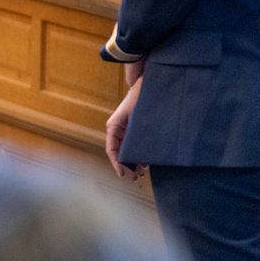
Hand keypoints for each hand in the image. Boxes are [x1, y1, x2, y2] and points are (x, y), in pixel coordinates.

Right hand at [105, 61, 145, 179]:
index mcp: (114, 127)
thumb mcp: (134, 118)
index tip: (125, 175)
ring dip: (132, 162)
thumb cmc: (141, 97)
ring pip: (126, 150)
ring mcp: (127, 129)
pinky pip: (133, 145)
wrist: (147, 83)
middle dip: (126, 166)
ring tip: (142, 173)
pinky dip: (138, 155)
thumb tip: (136, 157)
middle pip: (119, 152)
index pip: (112, 150)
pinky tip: (146, 163)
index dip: (117, 164)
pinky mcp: (136, 129)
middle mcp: (118, 130)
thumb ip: (132, 136)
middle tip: (136, 178)